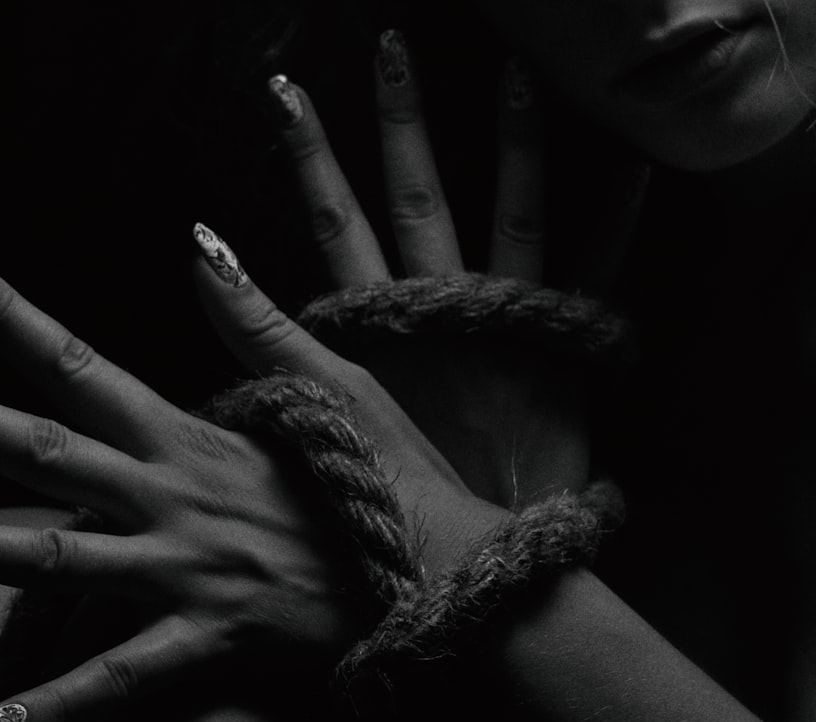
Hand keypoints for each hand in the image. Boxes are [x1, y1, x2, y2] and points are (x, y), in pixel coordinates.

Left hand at [0, 238, 506, 721]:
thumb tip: (198, 241)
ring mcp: (184, 570)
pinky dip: (57, 707)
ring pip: (53, 558)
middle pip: (41, 450)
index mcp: (191, 434)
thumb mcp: (331, 383)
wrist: (436, 576)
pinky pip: (121, 677)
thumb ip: (254, 316)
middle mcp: (171, 496)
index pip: (81, 361)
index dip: (7, 312)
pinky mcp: (208, 637)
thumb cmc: (382, 477)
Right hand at [267, 34, 648, 507]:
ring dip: (513, 145)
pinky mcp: (563, 341)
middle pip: (417, 198)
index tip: (283, 96)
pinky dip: (617, 215)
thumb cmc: (401, 489)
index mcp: (384, 327)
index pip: (336, 224)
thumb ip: (268, 349)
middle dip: (398, 124)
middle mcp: (445, 309)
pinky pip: (595, 268)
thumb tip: (207, 284)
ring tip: (515, 76)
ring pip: (510, 214)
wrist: (479, 549)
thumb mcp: (331, 418)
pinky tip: (638, 163)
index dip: (308, 160)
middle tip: (388, 49)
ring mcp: (509, 319)